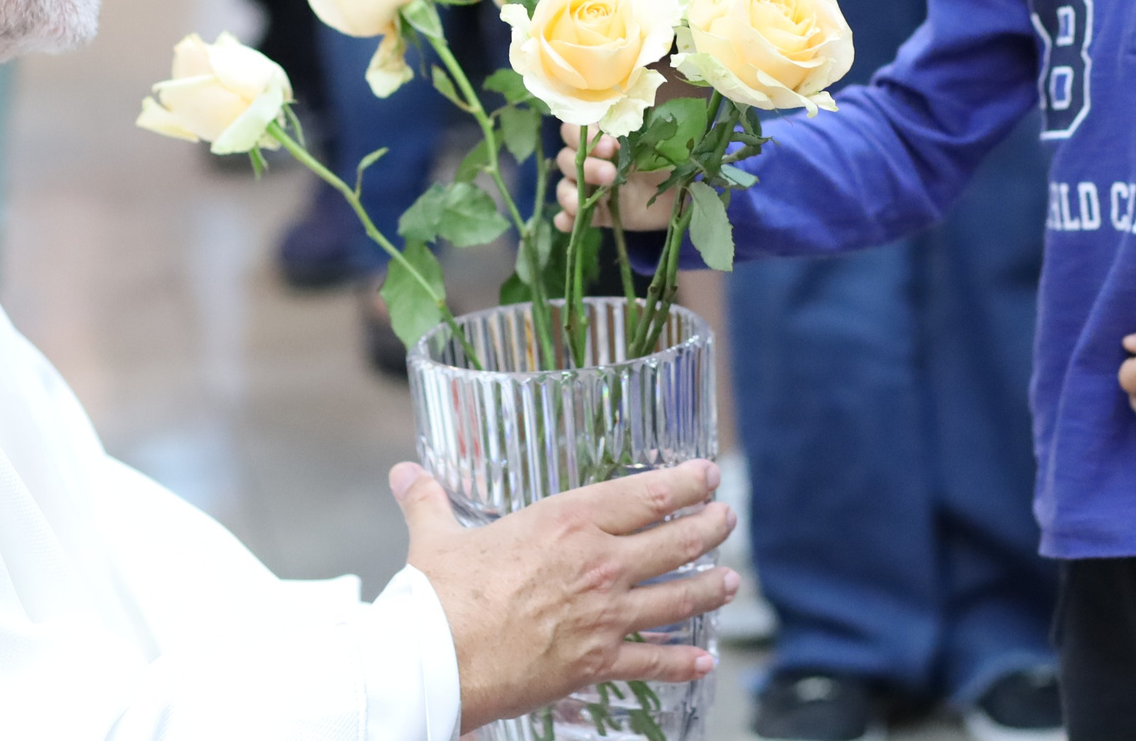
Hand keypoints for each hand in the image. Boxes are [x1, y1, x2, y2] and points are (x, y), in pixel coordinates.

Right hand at [394, 458, 733, 728]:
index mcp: (566, 522)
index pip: (644, 494)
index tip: (706, 474)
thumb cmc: (439, 596)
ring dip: (709, 588)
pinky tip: (703, 661)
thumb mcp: (435, 537)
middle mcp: (598, 564)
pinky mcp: (598, 662)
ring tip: (731, 581)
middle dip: (709, 528)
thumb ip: (428, 500)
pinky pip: (654, 663)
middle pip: (674, 542)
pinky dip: (683, 662)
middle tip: (727, 519)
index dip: (684, 483)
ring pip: (677, 598)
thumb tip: (404, 473)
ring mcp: (605, 616)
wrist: (438, 662)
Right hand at [553, 124, 676, 231]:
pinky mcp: (595, 214)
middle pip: (566, 159)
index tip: (609, 147)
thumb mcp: (652, 147)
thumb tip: (616, 138)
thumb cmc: (664, 163)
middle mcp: (589, 162)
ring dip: (571, 193)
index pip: (573, 130)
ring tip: (587, 202)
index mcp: (600, 139)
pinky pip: (568, 217)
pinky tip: (569, 222)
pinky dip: (565, 219)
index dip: (582, 137)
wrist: (679, 195)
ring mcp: (589, 189)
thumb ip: (632, 139)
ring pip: (563, 187)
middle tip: (611, 174)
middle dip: (587, 167)